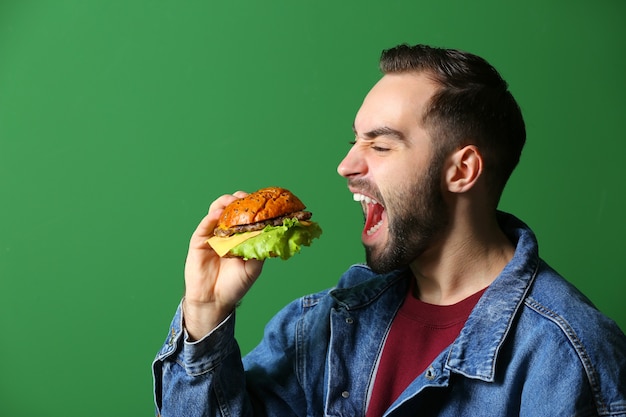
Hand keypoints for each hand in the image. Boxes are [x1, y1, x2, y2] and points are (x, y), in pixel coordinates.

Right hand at [182, 191, 263, 339]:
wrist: (214, 300)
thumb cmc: (235, 285)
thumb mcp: (254, 268)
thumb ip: (259, 250)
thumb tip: (271, 234)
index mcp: (241, 237)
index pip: (246, 216)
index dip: (251, 207)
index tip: (260, 200)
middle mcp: (226, 233)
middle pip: (230, 209)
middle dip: (238, 200)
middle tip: (245, 197)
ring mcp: (212, 236)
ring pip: (215, 212)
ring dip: (223, 203)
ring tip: (231, 201)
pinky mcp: (199, 242)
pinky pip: (204, 226)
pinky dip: (210, 218)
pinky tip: (217, 213)